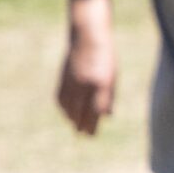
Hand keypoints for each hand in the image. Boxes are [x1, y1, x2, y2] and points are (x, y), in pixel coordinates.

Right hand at [57, 20, 116, 134]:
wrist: (87, 37)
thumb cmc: (105, 58)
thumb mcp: (113, 77)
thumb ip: (108, 97)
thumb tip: (107, 116)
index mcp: (101, 84)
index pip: (96, 111)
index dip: (92, 125)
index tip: (91, 134)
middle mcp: (85, 84)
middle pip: (81, 112)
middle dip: (82, 125)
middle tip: (84, 135)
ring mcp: (72, 81)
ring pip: (68, 106)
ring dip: (71, 118)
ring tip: (75, 126)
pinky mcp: (63, 77)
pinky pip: (60, 97)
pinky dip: (63, 107)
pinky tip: (67, 112)